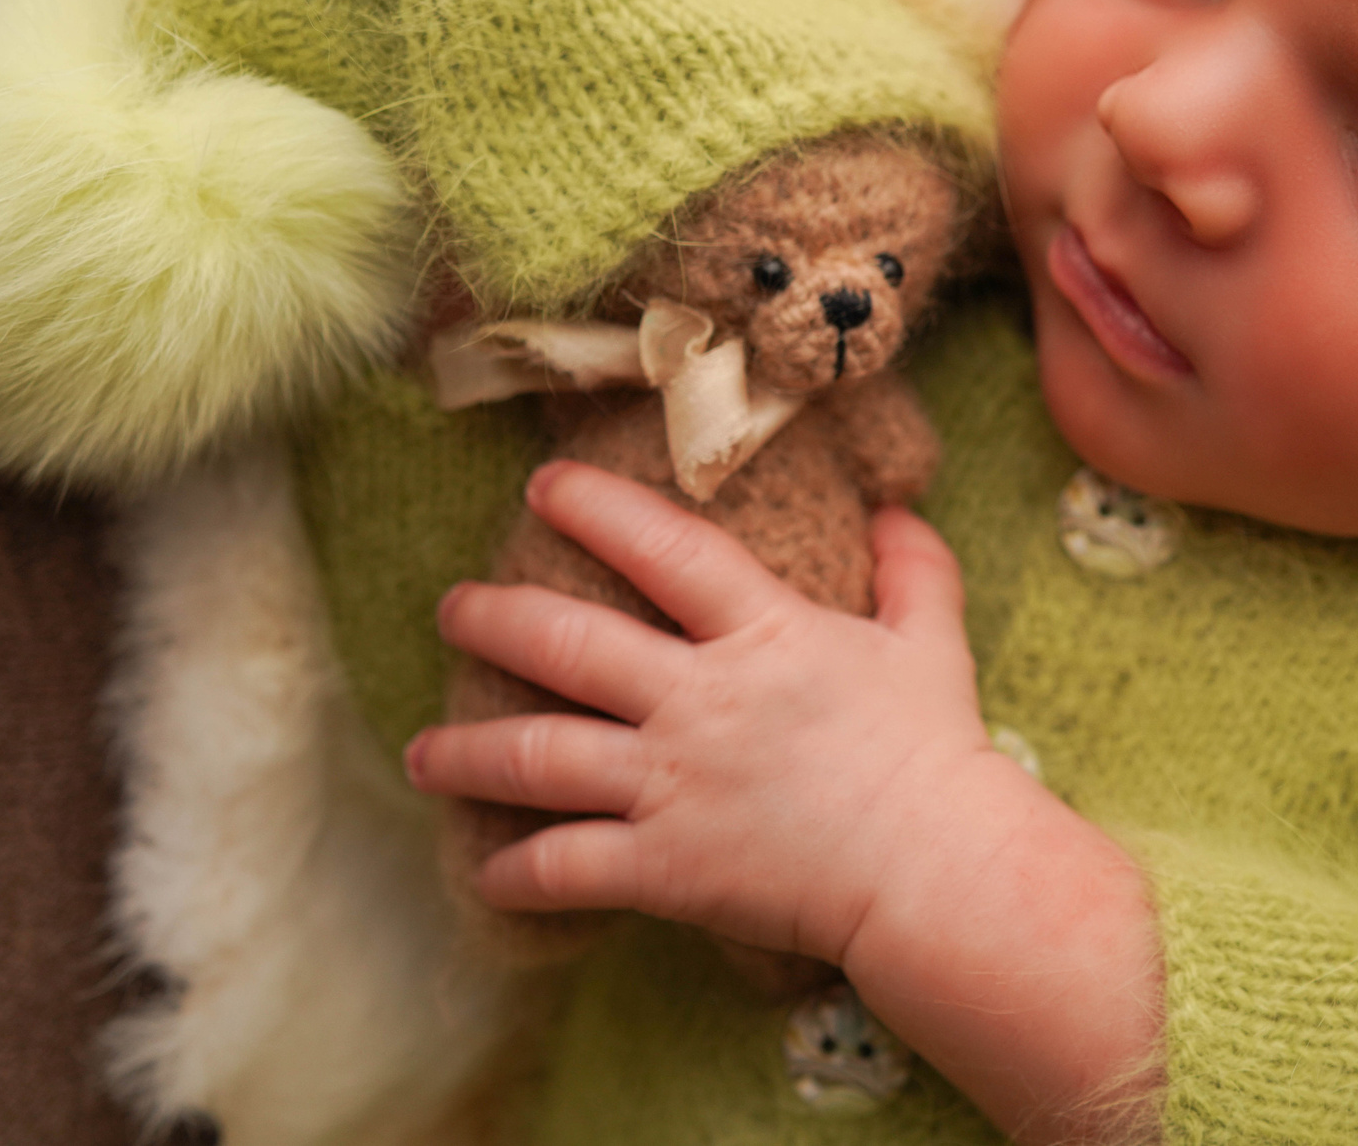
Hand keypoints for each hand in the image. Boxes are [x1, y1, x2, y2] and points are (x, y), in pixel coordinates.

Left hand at [405, 461, 1011, 964]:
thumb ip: (913, 569)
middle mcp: (700, 700)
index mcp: (763, 634)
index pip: (663, 550)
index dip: (597, 509)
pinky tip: (487, 870)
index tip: (543, 486)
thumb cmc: (936, 752)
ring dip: (466, 752)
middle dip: (494, 620)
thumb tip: (898, 509)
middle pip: (567, 645)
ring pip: (538, 756)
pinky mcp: (666, 865)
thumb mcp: (933, 641)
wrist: (935, 868)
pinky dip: (515, 871)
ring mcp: (674, 784)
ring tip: (421, 752)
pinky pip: (565, 865)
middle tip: (452, 610)